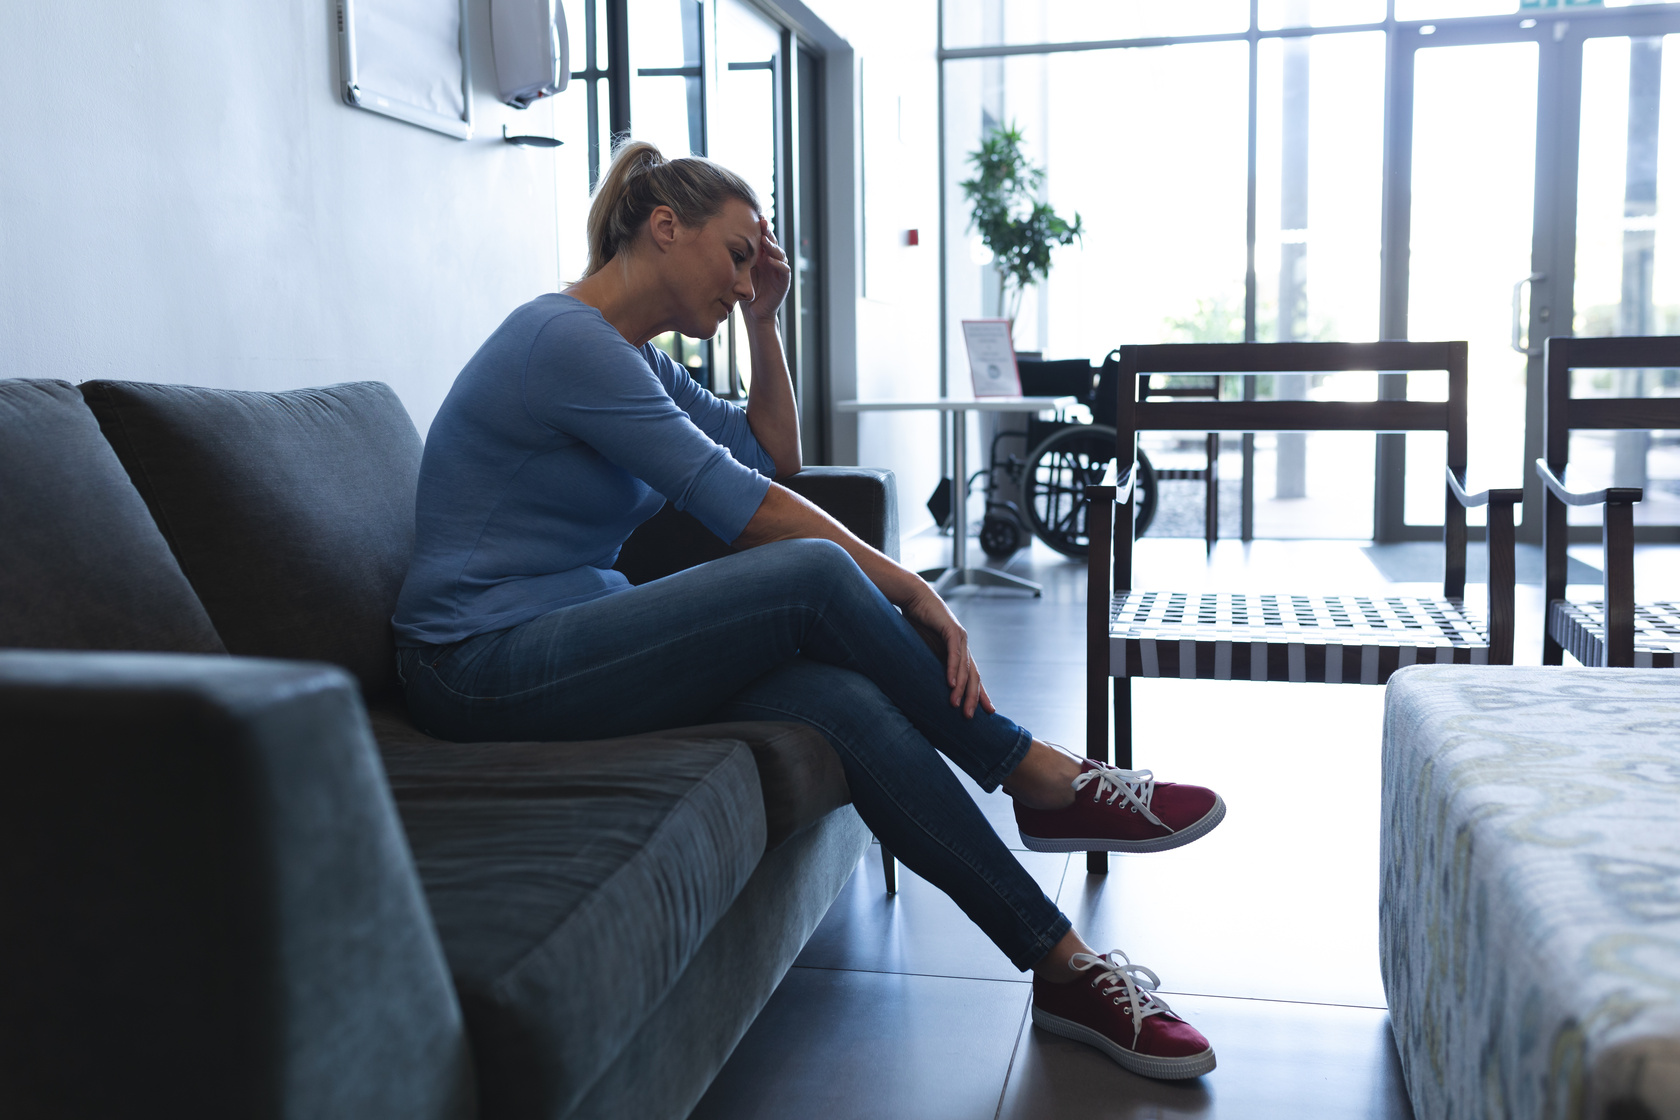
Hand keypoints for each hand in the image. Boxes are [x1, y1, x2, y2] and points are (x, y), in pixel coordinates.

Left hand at [742, 219, 790, 323]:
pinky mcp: (784, 282)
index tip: (753, 216)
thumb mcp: (738, 271)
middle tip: (761, 222)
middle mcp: (771, 260)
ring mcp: (779, 270)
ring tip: (765, 240)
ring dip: (773, 246)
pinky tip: (771, 260)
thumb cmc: (743, 292)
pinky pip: (784, 270)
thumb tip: (717, 241)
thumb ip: (735, 259)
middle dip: (767, 231)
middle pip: (772, 242)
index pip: (762, 238)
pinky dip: (778, 264)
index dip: (759, 227)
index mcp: (761, 256)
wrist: (754, 313)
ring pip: (779, 253)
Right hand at [899, 582, 994, 718]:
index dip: (978, 694)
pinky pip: (954, 654)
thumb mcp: (923, 649)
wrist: (914, 597)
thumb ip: (928, 664)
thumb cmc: (916, 622)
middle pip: (973, 676)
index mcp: (957, 651)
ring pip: (965, 668)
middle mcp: (963, 646)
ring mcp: (959, 637)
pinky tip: (951, 684)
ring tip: (957, 706)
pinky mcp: (952, 630)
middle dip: (974, 698)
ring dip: (961, 689)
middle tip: (971, 717)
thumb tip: (923, 684)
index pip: (972, 676)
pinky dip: (953, 670)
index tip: (985, 712)